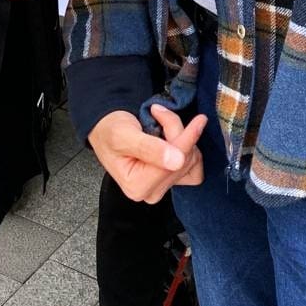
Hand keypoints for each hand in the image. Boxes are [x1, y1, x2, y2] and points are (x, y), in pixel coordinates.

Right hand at [89, 104, 207, 203]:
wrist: (106, 129)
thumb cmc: (111, 131)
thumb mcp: (124, 135)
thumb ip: (148, 148)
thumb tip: (177, 161)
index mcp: (137, 186)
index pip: (174, 164)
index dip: (186, 138)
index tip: (199, 119)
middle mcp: (151, 192)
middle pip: (184, 162)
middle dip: (177, 132)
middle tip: (159, 112)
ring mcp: (162, 188)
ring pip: (192, 162)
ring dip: (183, 137)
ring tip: (162, 121)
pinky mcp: (170, 180)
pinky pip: (194, 167)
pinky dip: (189, 147)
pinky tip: (175, 135)